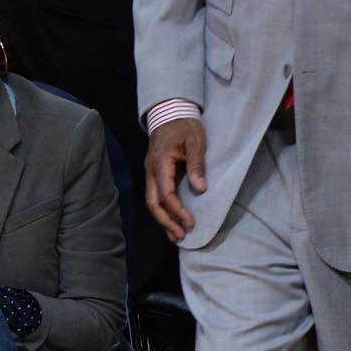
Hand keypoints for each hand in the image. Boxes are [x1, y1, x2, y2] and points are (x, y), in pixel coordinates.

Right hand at [143, 117, 205, 243]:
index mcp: (160, 163)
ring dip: (163, 220)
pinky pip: (155, 196)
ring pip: (152, 202)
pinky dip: (163, 211)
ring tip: (175, 235)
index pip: (166, 194)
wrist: (169, 113)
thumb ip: (196, 166)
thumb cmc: (184, 126)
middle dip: (166, 222)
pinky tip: (171, 220)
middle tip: (180, 236)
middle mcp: (151, 171)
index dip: (177, 210)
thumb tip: (200, 189)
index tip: (190, 222)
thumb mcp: (196, 142)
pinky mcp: (154, 174)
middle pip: (153, 203)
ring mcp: (150, 173)